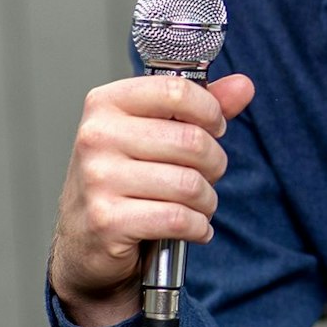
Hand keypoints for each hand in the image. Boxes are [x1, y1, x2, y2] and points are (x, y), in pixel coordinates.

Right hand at [49, 72, 254, 326]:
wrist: (84, 240)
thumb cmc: (122, 179)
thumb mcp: (154, 133)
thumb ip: (199, 108)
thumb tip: (242, 86)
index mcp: (106, 104)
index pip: (177, 91)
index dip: (210, 111)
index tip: (214, 127)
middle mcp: (97, 137)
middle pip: (192, 140)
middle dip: (215, 163)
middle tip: (208, 174)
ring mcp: (98, 179)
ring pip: (189, 184)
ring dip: (206, 200)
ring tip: (197, 204)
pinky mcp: (107, 221)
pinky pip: (178, 219)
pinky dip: (198, 226)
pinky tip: (193, 226)